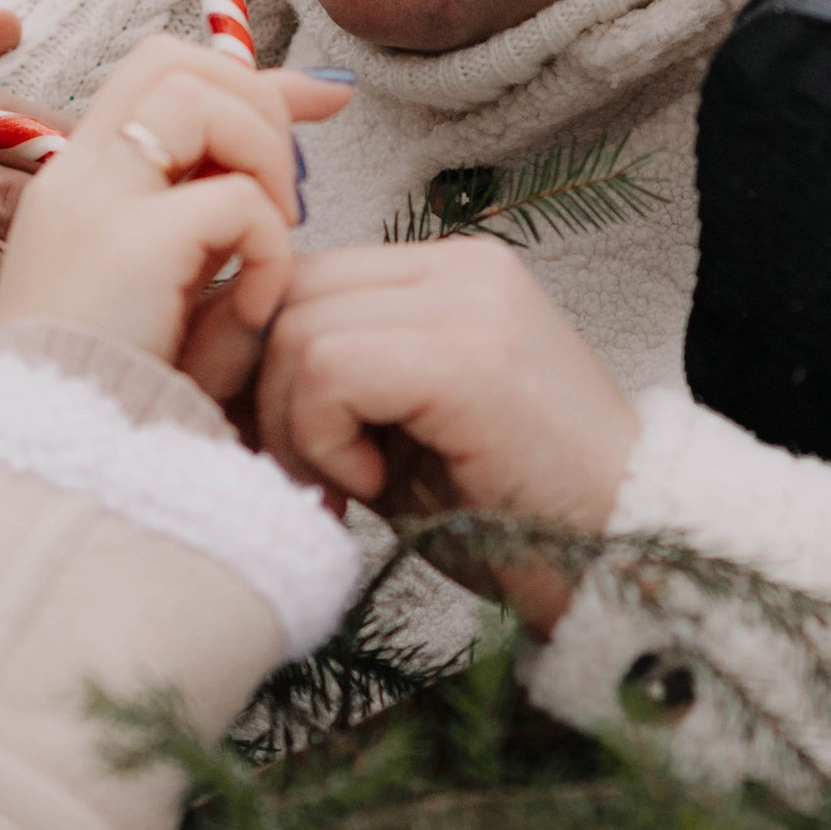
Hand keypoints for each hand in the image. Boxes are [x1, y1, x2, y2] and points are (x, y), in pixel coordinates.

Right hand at [0, 36, 348, 371]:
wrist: (57, 464)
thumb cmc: (120, 394)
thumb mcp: (166, 287)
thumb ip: (207, 219)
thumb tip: (288, 174)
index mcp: (79, 182)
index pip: (163, 74)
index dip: (253, 77)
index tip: (326, 99)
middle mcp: (76, 175)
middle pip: (175, 62)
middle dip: (258, 106)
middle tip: (288, 196)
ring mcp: (96, 202)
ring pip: (199, 99)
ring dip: (262, 159)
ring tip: (271, 240)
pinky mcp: (130, 244)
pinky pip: (236, 200)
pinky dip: (269, 250)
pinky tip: (254, 311)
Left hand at [249, 242, 637, 634]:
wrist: (623, 565)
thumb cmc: (509, 513)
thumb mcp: (398, 431)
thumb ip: (327, 382)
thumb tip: (207, 370)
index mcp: (448, 272)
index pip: (301, 277)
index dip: (258, 360)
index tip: (267, 444)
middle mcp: (462, 265)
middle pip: (287, 294)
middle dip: (260, 394)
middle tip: (299, 477)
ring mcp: (472, 300)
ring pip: (295, 329)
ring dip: (294, 427)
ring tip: (349, 485)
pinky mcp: (470, 354)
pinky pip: (328, 367)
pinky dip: (323, 437)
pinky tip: (373, 484)